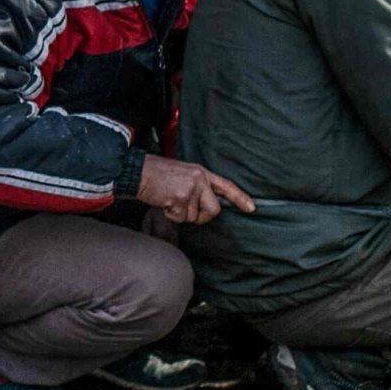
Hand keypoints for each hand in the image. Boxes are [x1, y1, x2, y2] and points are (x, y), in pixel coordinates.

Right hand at [135, 154, 255, 225]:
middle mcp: (200, 179)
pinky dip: (171, 215)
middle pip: (214, 209)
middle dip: (201, 217)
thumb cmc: (157, 175)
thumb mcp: (183, 175)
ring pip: (194, 217)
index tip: (252, 208)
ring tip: (169, 199)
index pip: (226, 186)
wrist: (139, 171)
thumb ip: (197, 187)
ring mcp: (191, 188)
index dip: (240, 198)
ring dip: (181, 214)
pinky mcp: (180, 197)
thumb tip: (204, 207)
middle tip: (185, 211)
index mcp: (202, 172)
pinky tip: (164, 202)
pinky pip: (181, 218)